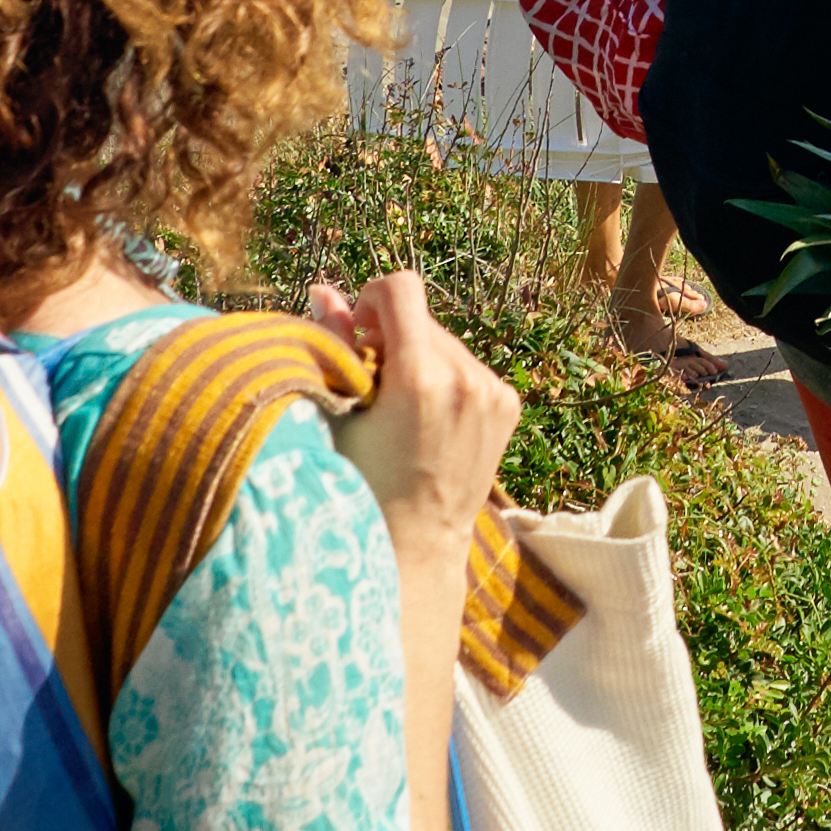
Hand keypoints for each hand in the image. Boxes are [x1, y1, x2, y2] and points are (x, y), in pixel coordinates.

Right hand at [307, 271, 517, 549]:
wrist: (416, 542)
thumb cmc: (361, 484)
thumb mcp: (339, 415)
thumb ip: (335, 345)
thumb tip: (323, 288)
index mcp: (422, 377)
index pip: (401, 288)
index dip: (370, 300)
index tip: (359, 337)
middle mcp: (466, 378)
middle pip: (421, 318)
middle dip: (392, 338)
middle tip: (372, 384)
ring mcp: (493, 391)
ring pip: (445, 341)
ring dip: (419, 358)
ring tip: (400, 409)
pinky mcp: (507, 403)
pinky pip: (467, 366)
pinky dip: (444, 378)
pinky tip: (427, 420)